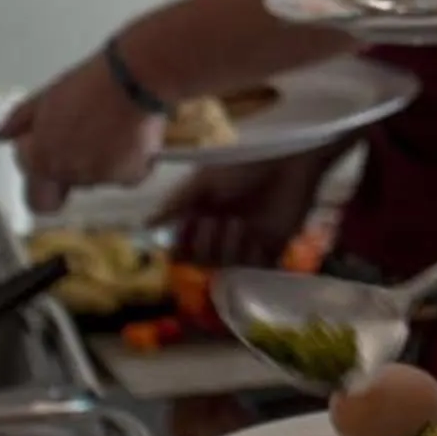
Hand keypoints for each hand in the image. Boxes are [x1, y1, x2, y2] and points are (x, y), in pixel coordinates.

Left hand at [0, 52, 163, 214]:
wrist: (134, 78)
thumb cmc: (90, 83)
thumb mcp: (46, 97)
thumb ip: (21, 122)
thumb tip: (0, 135)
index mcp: (40, 158)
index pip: (34, 191)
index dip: (45, 169)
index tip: (51, 147)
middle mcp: (67, 173)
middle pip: (67, 180)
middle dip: (73, 162)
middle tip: (85, 134)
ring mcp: (99, 177)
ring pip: (97, 176)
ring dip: (101, 158)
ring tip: (109, 124)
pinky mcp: (130, 176)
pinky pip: (126, 174)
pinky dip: (129, 159)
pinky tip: (129, 133)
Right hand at [167, 150, 335, 267]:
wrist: (290, 165)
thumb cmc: (247, 166)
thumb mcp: (205, 180)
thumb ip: (177, 202)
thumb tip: (146, 223)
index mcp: (201, 216)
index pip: (180, 247)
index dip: (180, 245)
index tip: (187, 228)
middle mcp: (220, 234)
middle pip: (199, 261)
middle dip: (204, 245)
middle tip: (216, 221)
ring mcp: (244, 244)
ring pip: (224, 267)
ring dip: (227, 248)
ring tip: (239, 224)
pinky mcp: (269, 250)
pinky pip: (252, 270)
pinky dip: (250, 257)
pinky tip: (257, 238)